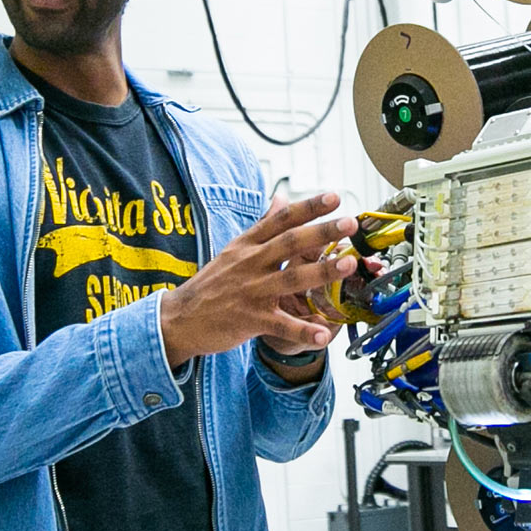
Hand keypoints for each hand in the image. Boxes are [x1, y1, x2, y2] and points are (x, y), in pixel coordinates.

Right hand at [157, 193, 357, 368]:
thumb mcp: (234, 248)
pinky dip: (304, 330)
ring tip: (348, 265)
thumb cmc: (212, 284)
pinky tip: (325, 334)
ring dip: (321, 272)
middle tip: (350, 223)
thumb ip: (262, 224)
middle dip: (321, 232)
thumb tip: (282, 197)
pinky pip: (282, 325)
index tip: (335, 196)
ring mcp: (250, 291)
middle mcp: (250, 263)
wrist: (179, 319)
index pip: (281, 219)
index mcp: (248, 245)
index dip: (308, 207)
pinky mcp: (250, 320)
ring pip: (291, 279)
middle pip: (290, 243)